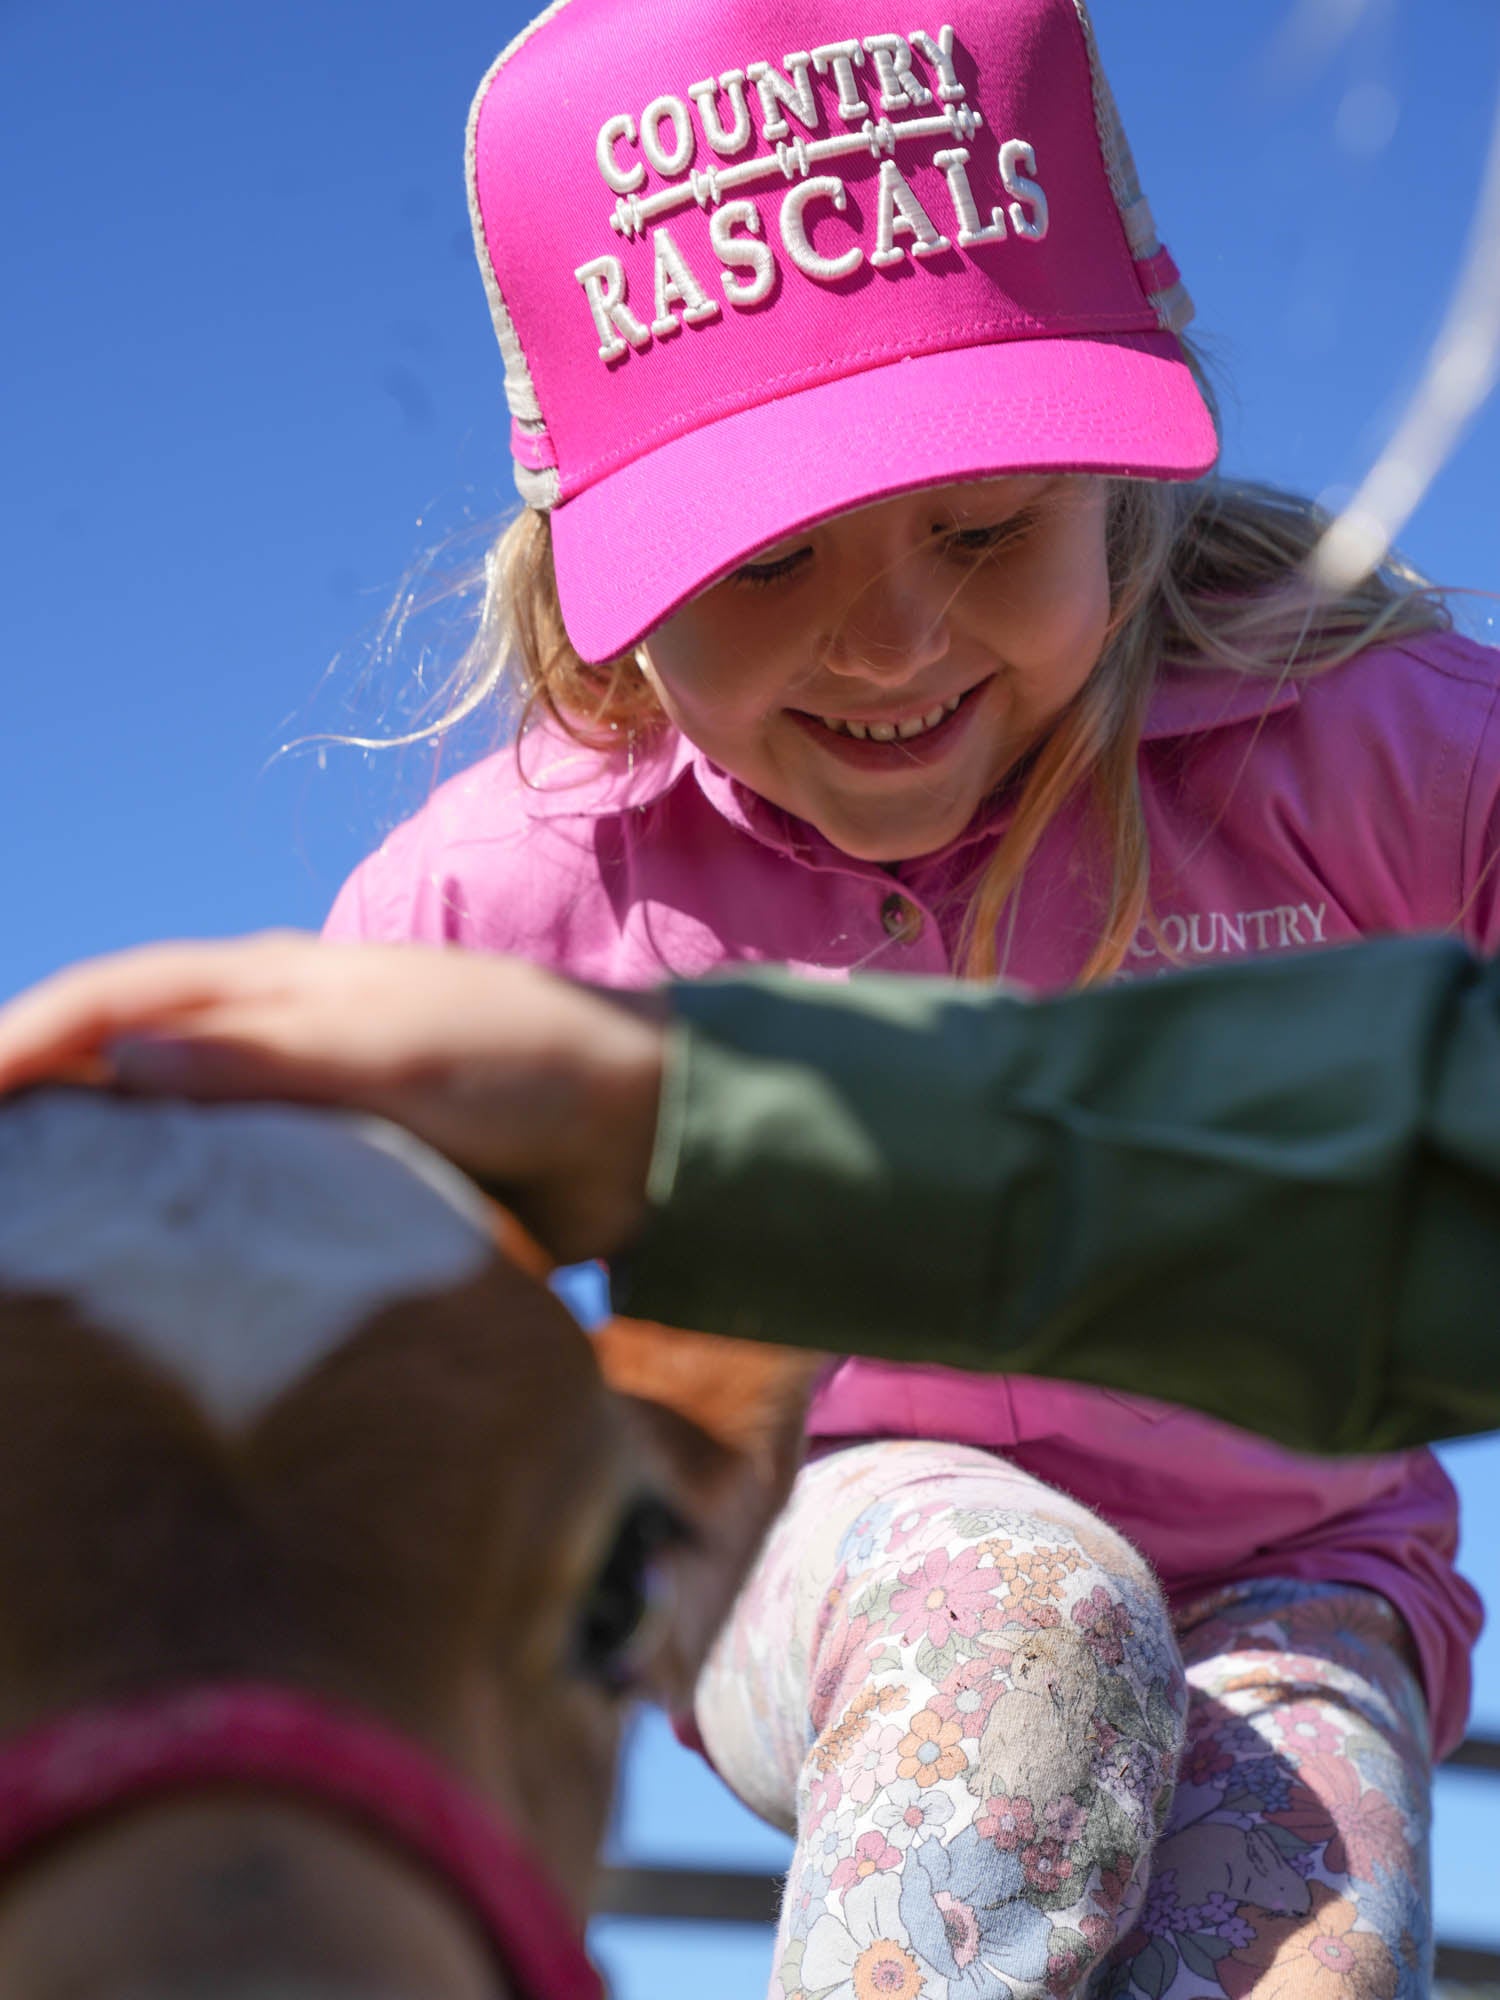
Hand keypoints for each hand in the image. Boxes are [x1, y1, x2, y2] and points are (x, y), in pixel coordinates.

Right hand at [0, 933, 667, 1263]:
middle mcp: (268, 1032)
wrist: (637, 1125)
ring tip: (17, 1220)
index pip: (111, 1002)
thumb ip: (272, 1056)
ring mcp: (294, 1099)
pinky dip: (161, 1206)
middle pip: (110, 1052)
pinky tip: (129, 1256)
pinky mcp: (331, 1164)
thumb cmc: (527, 1062)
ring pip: (154, 1120)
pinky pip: (219, 1182)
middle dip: (23, 1093)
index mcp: (276, 982)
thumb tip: (121, 1057)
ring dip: (79, 1151)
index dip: (18, 1043)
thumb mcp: (401, 1054)